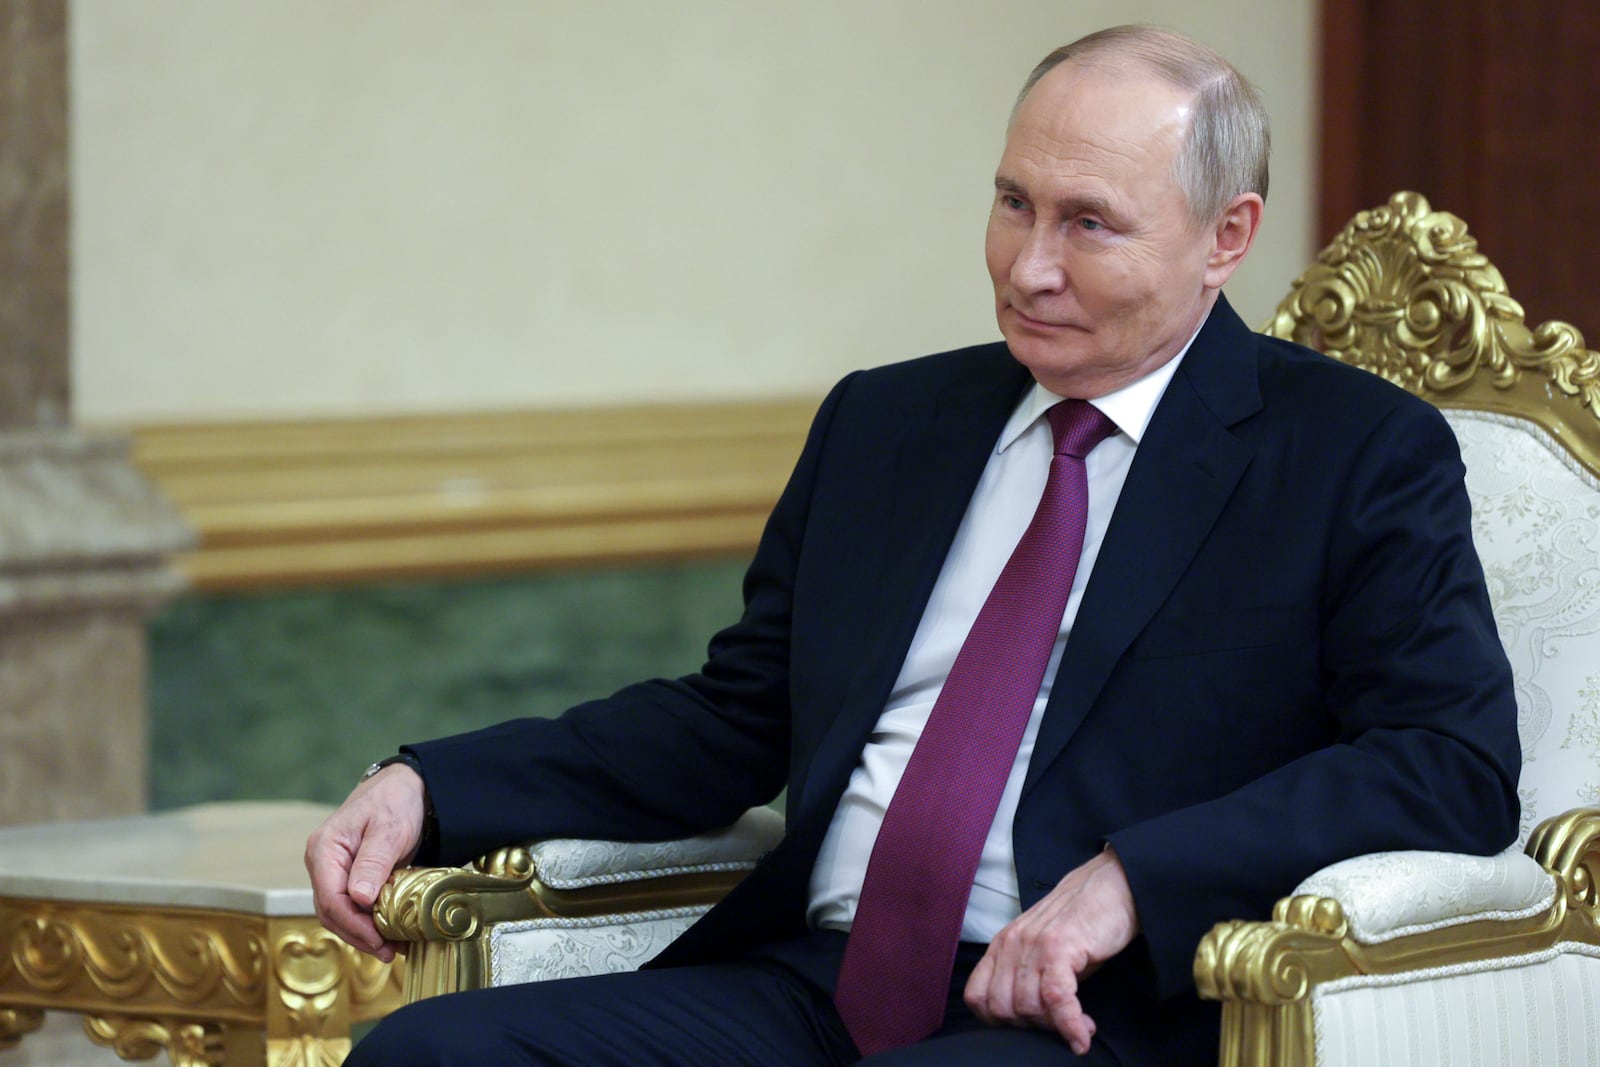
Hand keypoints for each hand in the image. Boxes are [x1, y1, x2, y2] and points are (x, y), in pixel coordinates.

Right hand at [304, 764, 427, 960]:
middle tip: (389, 951)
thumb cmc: (396, 801)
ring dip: (363, 934)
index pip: (330, 898)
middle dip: (358, 935)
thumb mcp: (389, 829)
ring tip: (393, 948)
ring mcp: (333, 871)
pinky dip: (368, 922)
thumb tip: (358, 899)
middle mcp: (322, 863)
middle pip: (331, 912)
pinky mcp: (348, 877)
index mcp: (324, 849)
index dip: (353, 925)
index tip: (379, 940)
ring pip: (340, 914)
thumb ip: (373, 862)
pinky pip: (351, 906)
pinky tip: (390, 933)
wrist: (405, 786)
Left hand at [963, 848, 1139, 1055]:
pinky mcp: (1059, 946)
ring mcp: (1033, 944)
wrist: (1115, 884)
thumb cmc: (1084, 922)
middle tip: (1060, 1027)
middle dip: (1031, 1027)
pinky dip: (1069, 1024)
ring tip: (1081, 1026)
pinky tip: (1082, 1034)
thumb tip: (1032, 1023)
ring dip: (1056, 1027)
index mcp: (1002, 945)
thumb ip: (1030, 980)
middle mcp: (1011, 944)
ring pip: (1027, 1006)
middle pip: (1001, 1008)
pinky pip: (1055, 998)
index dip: (999, 1023)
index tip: (1030, 1028)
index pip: (977, 997)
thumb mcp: (1046, 951)